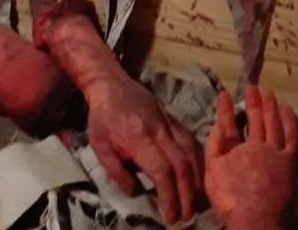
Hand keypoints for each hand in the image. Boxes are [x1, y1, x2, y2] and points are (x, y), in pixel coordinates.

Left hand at [84, 71, 202, 225]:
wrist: (110, 83)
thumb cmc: (102, 117)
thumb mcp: (99, 145)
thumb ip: (116, 171)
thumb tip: (135, 192)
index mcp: (139, 138)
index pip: (162, 171)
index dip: (170, 196)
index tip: (171, 218)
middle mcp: (160, 130)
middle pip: (182, 165)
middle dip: (188, 194)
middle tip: (188, 217)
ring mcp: (169, 122)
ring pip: (192, 152)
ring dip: (198, 179)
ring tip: (198, 201)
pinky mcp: (173, 118)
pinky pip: (191, 140)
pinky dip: (198, 160)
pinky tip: (198, 176)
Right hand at [204, 86, 297, 229]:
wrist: (254, 217)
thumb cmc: (230, 198)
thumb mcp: (212, 173)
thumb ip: (214, 147)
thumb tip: (219, 125)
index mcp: (234, 149)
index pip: (228, 123)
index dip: (225, 109)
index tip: (224, 94)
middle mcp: (255, 145)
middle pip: (254, 119)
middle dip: (252, 102)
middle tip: (253, 87)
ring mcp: (273, 152)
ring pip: (273, 123)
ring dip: (270, 107)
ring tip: (269, 94)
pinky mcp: (287, 161)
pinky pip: (290, 136)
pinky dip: (289, 122)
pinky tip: (287, 110)